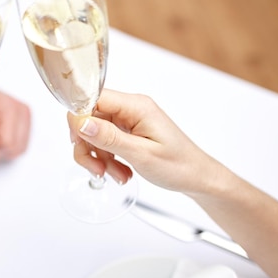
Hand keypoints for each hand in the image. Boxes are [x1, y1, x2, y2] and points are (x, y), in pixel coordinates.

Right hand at [67, 89, 223, 193]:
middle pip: (89, 118)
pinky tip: (119, 172)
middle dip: (87, 145)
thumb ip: (108, 137)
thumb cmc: (179, 166)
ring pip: (93, 132)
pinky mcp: (127, 131)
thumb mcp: (141, 154)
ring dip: (98, 157)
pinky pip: (104, 141)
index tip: (79, 143)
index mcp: (135, 106)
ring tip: (115, 175)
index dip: (79, 120)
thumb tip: (81, 121)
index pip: (92, 99)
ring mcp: (128, 120)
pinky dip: (106, 159)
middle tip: (97, 168)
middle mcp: (130, 108)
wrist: (198, 178)